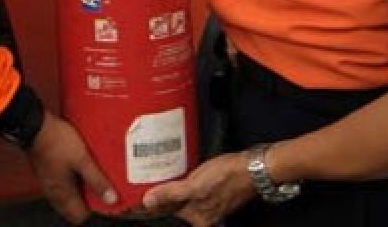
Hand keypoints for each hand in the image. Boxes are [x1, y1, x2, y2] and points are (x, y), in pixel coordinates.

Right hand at [27, 112, 117, 223]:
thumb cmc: (56, 141)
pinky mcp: (46, 171)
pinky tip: (79, 169)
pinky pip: (62, 184)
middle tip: (102, 189)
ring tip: (93, 179)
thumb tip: (111, 199)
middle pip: (73, 207)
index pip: (80, 216)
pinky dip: (72, 181)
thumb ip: (96, 180)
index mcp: (62, 194)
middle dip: (89, 201)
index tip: (108, 200)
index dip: (95, 211)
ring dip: (81, 191)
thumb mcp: (82, 160)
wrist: (35, 126)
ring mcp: (48, 182)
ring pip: (67, 195)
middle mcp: (54, 192)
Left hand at [141, 151, 255, 226]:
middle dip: (159, 200)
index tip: (136, 202)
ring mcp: (209, 204)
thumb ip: (171, 195)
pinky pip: (192, 192)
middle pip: (174, 209)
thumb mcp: (194, 186)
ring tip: (155, 182)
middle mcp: (203, 215)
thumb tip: (148, 202)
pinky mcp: (213, 192)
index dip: (151, 209)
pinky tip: (176, 177)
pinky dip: (182, 186)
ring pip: (182, 200)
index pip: (167, 216)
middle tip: (142, 188)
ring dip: (169, 192)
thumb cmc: (227, 178)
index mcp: (198, 219)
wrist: (252, 167)